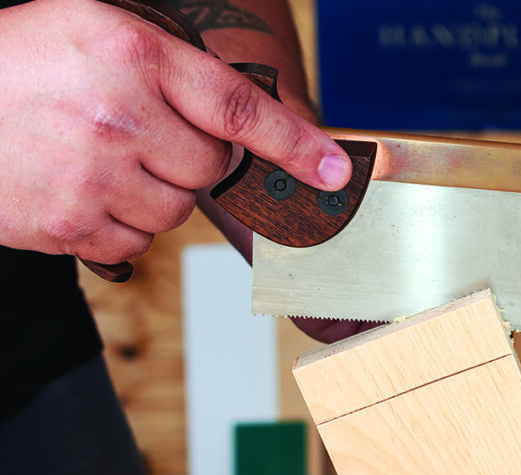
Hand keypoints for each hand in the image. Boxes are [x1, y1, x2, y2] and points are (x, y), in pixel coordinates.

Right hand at [0, 0, 350, 264]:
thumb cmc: (19, 61)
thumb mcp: (97, 32)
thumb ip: (172, 73)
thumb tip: (240, 126)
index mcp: (133, 57)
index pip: (240, 107)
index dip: (295, 143)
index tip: (334, 169)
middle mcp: (120, 117)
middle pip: (210, 169)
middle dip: (187, 158)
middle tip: (135, 134)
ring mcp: (93, 178)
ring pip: (175, 211)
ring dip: (151, 193)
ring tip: (95, 159)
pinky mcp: (69, 226)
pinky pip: (135, 242)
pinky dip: (118, 222)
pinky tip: (78, 188)